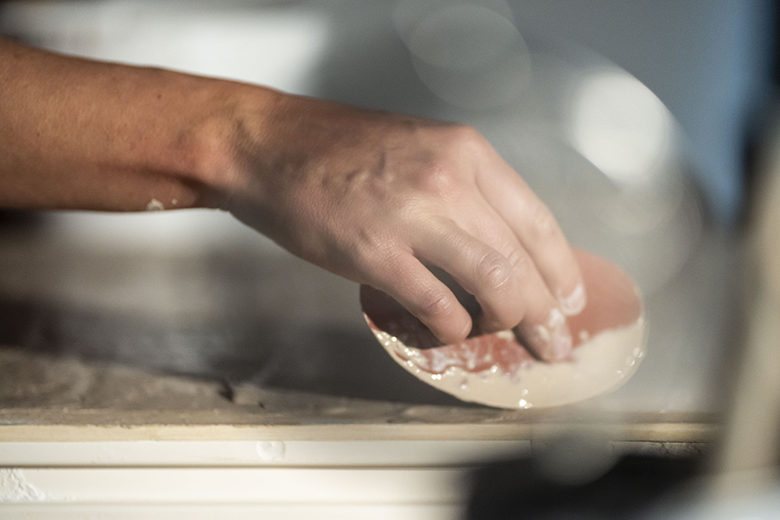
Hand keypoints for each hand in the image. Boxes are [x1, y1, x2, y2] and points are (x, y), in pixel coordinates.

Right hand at [224, 94, 584, 360]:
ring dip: (505, 322)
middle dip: (543, 312)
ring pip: (494, 285)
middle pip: (522, 261)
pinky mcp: (376, 253)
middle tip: (550, 341)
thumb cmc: (338, 150)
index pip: (537, 221)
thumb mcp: (419, 148)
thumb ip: (464, 190)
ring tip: (498, 336)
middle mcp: (450, 179)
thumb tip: (500, 246)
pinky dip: (449, 329)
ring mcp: (413, 216)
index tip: (569, 301)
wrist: (269, 146)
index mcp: (466, 152)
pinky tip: (444, 332)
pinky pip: (437, 306)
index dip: (561, 270)